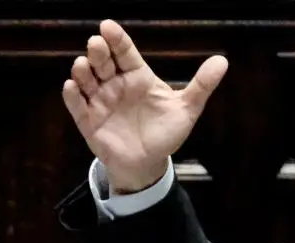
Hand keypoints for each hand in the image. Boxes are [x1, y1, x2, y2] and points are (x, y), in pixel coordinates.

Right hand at [61, 19, 228, 192]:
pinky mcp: (89, 122)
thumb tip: (223, 61)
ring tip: (83, 66)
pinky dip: (72, 97)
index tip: (108, 27)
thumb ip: (201, 85)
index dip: (116, 38)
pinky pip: (77, 106)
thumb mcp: (186, 109)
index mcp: (137, 76)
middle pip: (103, 61)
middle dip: (98, 51)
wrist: (149, 164)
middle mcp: (116, 84)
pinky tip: (72, 88)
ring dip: (82, 71)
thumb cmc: (165, 133)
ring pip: (86, 79)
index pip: (125, 51)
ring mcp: (100, 101)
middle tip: (96, 45)